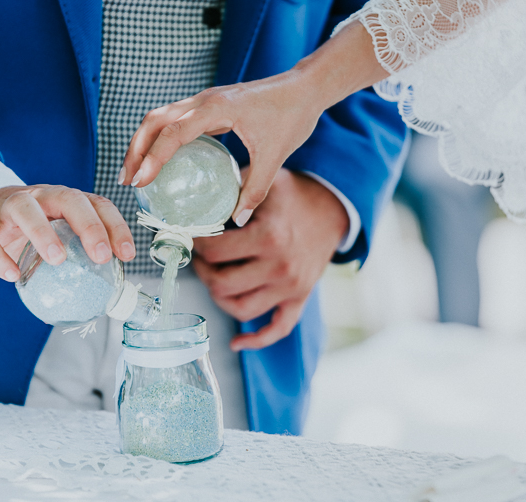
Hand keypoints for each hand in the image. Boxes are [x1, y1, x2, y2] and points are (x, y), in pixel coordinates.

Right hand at [0, 185, 134, 281]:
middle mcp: (40, 197)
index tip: (127, 254)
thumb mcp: (55, 232)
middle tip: (101, 256)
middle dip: (89, 226)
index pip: (97, 204)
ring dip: (43, 233)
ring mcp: (8, 206)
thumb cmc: (26, 229)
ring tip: (57, 260)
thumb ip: (77, 253)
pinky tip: (12, 275)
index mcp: (64, 200)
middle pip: (68, 199)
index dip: (116, 226)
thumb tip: (107, 293)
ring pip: (26, 210)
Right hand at [119, 22, 386, 225]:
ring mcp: (206, 100)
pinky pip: (176, 119)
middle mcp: (205, 100)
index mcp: (216, 108)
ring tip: (136, 171)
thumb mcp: (275, 156)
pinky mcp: (211, 104)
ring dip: (145, 141)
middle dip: (136, 149)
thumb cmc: (292, 115)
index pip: (173, 132)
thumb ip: (255, 189)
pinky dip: (162, 138)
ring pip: (161, 116)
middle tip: (127, 180)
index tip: (140, 181)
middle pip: (155, 121)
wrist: (305, 87)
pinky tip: (163, 161)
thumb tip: (237, 219)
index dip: (153, 157)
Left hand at [191, 168, 349, 350]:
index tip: (193, 234)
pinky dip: (255, 341)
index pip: (214, 251)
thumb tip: (196, 205)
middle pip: (221, 284)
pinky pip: (276, 330)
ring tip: (214, 279)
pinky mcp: (299, 299)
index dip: (196, 243)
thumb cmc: (293, 194)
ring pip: (240, 309)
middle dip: (202, 271)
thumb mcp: (264, 183)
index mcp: (269, 236)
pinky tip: (236, 342)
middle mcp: (280, 266)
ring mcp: (291, 287)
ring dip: (218, 297)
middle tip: (200, 258)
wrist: (332, 209)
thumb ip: (232, 191)